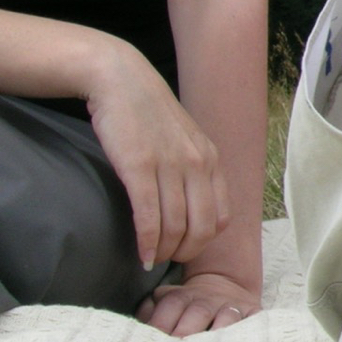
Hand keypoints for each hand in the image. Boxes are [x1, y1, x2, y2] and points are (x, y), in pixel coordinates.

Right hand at [85, 42, 231, 269]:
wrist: (120, 80)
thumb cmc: (147, 115)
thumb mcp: (183, 140)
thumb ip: (192, 169)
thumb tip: (187, 209)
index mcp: (211, 159)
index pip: (222, 217)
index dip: (205, 243)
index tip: (185, 250)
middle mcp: (198, 164)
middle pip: (202, 229)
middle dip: (186, 253)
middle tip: (166, 260)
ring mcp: (171, 165)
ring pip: (176, 226)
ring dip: (163, 251)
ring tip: (150, 259)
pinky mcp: (140, 167)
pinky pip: (149, 216)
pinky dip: (147, 241)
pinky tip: (141, 254)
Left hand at [137, 269, 259, 336]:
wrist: (226, 287)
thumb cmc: (187, 308)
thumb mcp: (165, 303)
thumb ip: (148, 313)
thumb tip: (139, 331)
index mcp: (182, 296)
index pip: (170, 307)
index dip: (161, 325)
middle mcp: (208, 299)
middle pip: (198, 313)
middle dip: (187, 333)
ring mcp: (232, 306)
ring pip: (227, 318)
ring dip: (218, 334)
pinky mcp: (254, 313)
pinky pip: (254, 323)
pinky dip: (248, 333)